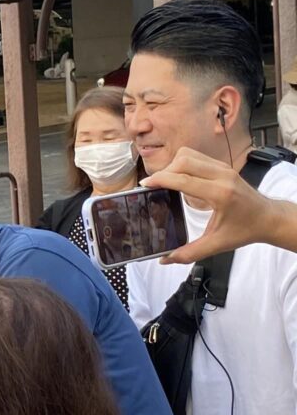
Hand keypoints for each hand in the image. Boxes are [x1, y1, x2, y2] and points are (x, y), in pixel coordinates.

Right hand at [140, 147, 278, 262]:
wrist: (268, 218)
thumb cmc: (245, 230)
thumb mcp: (217, 244)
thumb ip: (189, 253)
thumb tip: (164, 260)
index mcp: (220, 194)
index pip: (184, 179)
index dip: (161, 179)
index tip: (145, 185)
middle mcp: (222, 176)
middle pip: (184, 160)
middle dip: (164, 171)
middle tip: (154, 186)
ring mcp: (224, 168)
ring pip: (189, 154)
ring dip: (173, 165)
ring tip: (166, 182)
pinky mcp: (223, 166)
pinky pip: (196, 156)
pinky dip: (183, 164)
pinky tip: (179, 178)